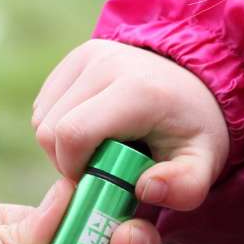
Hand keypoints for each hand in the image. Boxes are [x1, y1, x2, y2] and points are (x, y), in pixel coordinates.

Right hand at [32, 38, 231, 212]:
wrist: (196, 86)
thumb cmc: (193, 133)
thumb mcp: (203, 166)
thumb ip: (184, 187)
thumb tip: (145, 189)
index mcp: (137, 90)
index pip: (73, 134)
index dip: (74, 168)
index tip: (98, 180)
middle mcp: (107, 62)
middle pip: (50, 129)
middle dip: (66, 160)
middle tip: (98, 169)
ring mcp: (88, 54)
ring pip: (40, 118)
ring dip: (60, 146)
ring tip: (97, 150)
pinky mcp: (76, 56)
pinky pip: (43, 105)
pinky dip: (57, 127)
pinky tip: (90, 131)